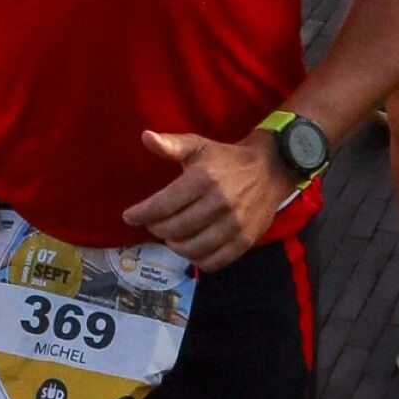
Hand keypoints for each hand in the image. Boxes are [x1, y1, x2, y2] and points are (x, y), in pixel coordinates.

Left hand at [122, 128, 295, 269]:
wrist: (270, 170)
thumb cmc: (226, 159)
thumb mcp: (198, 146)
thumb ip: (171, 145)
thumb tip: (145, 137)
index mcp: (205, 178)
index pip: (164, 204)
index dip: (142, 213)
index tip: (129, 217)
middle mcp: (220, 203)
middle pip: (175, 229)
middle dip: (157, 228)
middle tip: (153, 223)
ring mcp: (234, 225)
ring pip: (192, 248)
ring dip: (174, 245)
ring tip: (170, 235)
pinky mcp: (245, 241)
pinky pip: (213, 261)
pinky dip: (196, 259)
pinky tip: (190, 247)